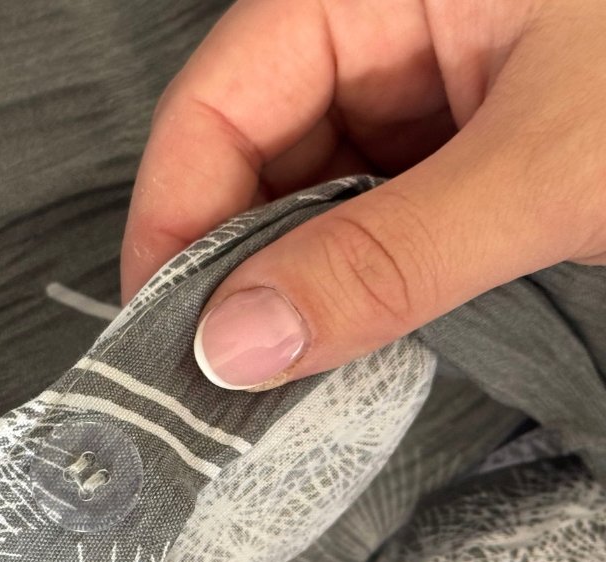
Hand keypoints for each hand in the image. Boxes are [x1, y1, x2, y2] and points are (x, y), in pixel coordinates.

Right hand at [122, 0, 605, 389]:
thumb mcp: (549, 165)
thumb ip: (387, 258)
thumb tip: (242, 342)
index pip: (213, 106)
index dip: (173, 222)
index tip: (164, 334)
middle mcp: (378, 26)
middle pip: (250, 155)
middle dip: (233, 267)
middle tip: (226, 375)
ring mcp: (420, 84)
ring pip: (308, 192)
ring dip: (299, 280)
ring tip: (295, 362)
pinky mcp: (459, 136)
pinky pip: (371, 209)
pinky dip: (359, 275)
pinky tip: (360, 327)